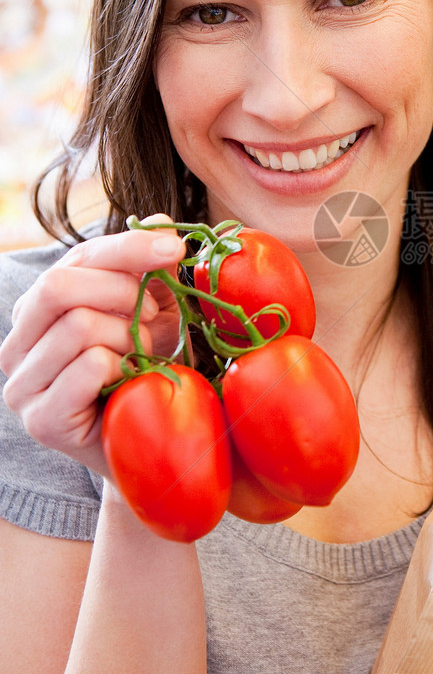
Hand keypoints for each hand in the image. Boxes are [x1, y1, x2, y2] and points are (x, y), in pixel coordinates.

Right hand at [0, 225, 185, 477]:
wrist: (150, 451)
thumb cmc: (148, 375)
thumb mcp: (154, 315)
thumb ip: (150, 270)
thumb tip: (158, 221)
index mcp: (38, 309)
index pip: (75, 259)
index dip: (127, 247)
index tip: (175, 247)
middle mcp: (17, 343)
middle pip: (60, 286)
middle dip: (122, 293)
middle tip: (157, 317)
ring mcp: (21, 385)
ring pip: (78, 325)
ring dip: (128, 338)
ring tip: (143, 359)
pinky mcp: (41, 420)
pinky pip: (87, 367)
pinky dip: (121, 368)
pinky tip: (129, 383)